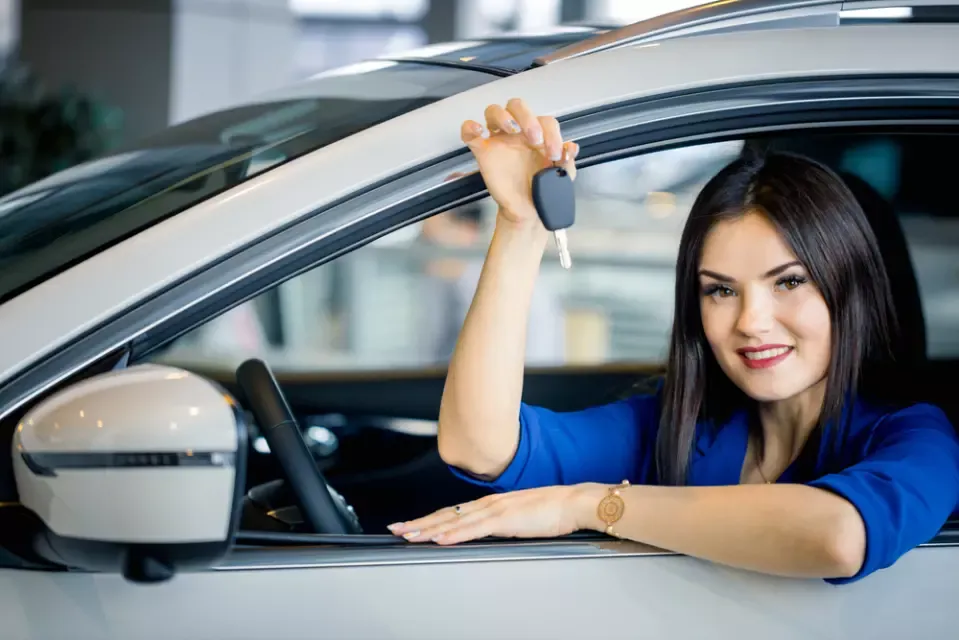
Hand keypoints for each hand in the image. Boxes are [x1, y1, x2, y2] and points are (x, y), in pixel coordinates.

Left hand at [388, 484, 598, 544]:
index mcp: (491, 504)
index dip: (430, 519)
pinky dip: (454, 534)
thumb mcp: (519, 517)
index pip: (453, 513)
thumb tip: (488, 532)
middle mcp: (488, 504)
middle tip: (396, 530)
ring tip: (409, 536)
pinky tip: (440, 538)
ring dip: (429, 529)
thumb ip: (501, 523)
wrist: (573, 502)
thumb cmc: (553, 510)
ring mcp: (495, 510)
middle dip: (419, 523)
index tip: (411, 525)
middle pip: (446, 515)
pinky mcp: (505, 520)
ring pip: (454, 521)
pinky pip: (474, 529)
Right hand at [460, 98, 578, 226]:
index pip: (545, 121)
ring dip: (503, 116)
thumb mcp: (562, 176)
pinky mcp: (483, 152)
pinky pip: (469, 132)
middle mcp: (518, 133)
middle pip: (517, 106)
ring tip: (512, 130)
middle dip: (527, 118)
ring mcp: (499, 141)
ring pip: (493, 111)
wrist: (527, 211)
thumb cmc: (542, 190)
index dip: (552, 134)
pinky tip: (479, 131)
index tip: (555, 154)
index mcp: (538, 135)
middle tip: (534, 139)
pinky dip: (470, 126)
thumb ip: (567, 161)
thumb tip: (571, 148)